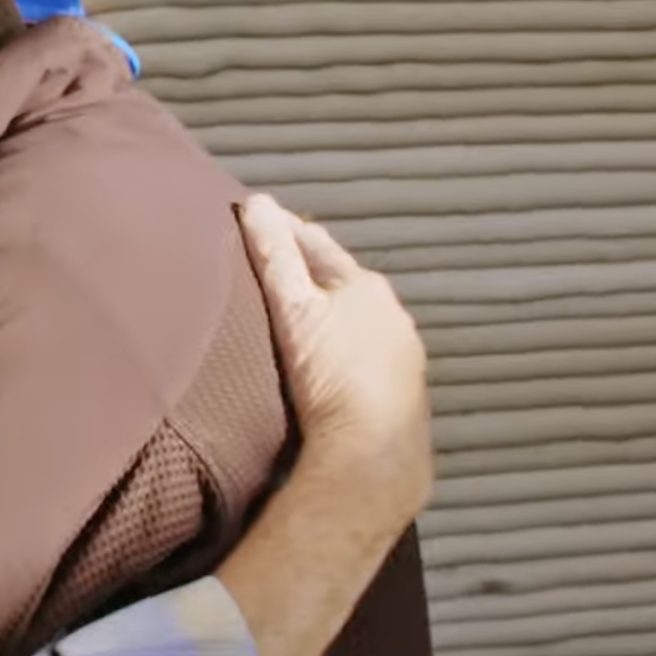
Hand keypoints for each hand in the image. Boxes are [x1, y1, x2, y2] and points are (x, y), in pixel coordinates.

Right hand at [238, 193, 433, 522]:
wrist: (372, 453)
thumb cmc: (332, 374)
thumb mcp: (293, 307)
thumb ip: (273, 254)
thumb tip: (257, 202)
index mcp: (365, 284)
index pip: (315, 244)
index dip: (282, 230)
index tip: (254, 221)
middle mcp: (391, 313)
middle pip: (339, 280)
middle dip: (306, 272)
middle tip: (265, 267)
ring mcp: (401, 353)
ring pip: (356, 319)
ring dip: (328, 313)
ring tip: (292, 318)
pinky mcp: (401, 391)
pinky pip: (365, 355)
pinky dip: (342, 348)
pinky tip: (325, 364)